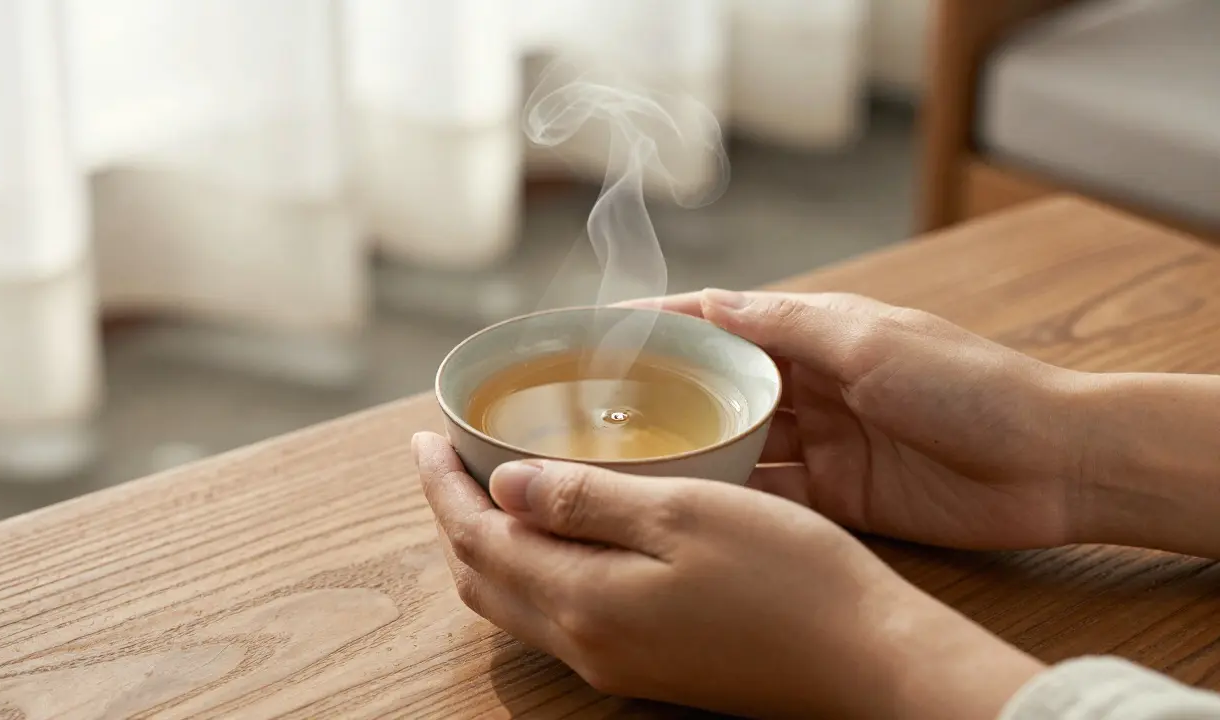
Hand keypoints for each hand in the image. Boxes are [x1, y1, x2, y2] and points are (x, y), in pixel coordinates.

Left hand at [413, 432, 1041, 718]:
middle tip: (446, 460)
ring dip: (487, 545)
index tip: (423, 438)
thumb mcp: (683, 513)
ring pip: (514, 602)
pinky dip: (530, 570)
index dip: (442, 486)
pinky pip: (555, 616)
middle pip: (483, 578)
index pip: (477, 538)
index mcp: (584, 600)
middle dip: (453, 516)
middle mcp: (585, 643)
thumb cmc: (789, 576)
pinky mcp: (647, 667)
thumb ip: (584, 499)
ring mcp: (615, 663)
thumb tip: (502, 485)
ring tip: (487, 490)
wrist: (866, 661)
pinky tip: (555, 535)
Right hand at [633, 290, 1085, 550]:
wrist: (1050, 464)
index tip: (594, 329)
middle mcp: (810, 385)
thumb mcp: (870, 340)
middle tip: (590, 411)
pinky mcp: (836, 497)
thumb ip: (787, 324)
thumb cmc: (968, 384)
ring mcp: (821, 443)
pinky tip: (684, 505)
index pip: (719, 321)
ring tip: (619, 463)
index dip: (659, 324)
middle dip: (659, 394)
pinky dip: (730, 499)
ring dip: (687, 450)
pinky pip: (768, 495)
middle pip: (716, 387)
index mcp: (815, 333)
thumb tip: (709, 302)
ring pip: (734, 443)